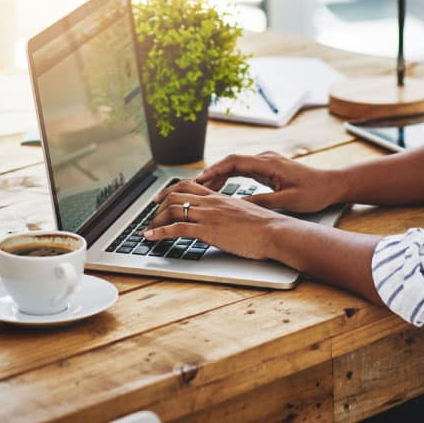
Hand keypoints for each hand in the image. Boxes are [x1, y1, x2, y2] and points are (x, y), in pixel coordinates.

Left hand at [143, 180, 287, 259]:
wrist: (274, 231)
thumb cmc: (265, 226)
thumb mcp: (244, 213)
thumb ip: (231, 212)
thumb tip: (226, 219)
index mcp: (220, 197)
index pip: (189, 186)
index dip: (170, 191)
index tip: (160, 199)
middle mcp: (211, 202)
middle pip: (175, 195)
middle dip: (158, 206)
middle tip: (150, 215)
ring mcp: (208, 215)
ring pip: (172, 210)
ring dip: (155, 220)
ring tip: (148, 229)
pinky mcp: (207, 230)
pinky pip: (176, 229)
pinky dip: (158, 232)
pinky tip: (150, 237)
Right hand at [196, 151, 343, 213]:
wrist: (332, 185)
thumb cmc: (314, 192)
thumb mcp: (288, 201)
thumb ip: (263, 202)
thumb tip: (239, 206)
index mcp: (269, 163)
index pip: (234, 161)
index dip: (214, 170)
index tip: (199, 180)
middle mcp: (265, 159)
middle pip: (231, 162)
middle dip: (211, 174)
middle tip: (193, 188)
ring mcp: (266, 162)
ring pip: (235, 166)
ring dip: (219, 177)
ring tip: (201, 190)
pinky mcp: (268, 169)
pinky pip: (243, 171)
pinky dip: (229, 179)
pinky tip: (220, 189)